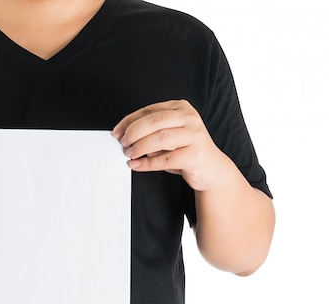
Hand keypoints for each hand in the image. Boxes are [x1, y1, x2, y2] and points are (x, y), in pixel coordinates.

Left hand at [112, 100, 227, 190]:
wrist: (212, 169)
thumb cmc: (186, 151)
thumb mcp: (168, 136)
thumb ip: (150, 132)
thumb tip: (124, 135)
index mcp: (181, 108)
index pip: (150, 110)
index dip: (130, 121)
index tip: (117, 132)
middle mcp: (189, 118)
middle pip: (155, 121)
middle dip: (134, 132)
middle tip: (124, 143)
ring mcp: (194, 135)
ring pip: (161, 138)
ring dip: (140, 147)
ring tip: (130, 154)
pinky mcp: (195, 154)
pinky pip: (166, 159)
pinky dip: (148, 163)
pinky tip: (137, 165)